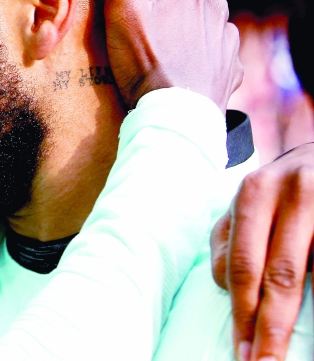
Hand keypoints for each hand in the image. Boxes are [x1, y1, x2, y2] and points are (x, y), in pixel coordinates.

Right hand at [84, 0, 242, 109]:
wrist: (175, 118)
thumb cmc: (146, 61)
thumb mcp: (120, 8)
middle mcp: (214, 8)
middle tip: (148, 3)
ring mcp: (225, 39)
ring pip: (211, 17)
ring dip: (193, 19)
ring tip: (167, 36)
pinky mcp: (230, 69)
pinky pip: (220, 50)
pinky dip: (206, 50)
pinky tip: (187, 63)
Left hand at [211, 143, 313, 360]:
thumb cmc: (280, 187)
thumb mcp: (248, 201)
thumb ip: (230, 238)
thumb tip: (228, 289)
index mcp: (253, 192)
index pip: (243, 265)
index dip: (242, 313)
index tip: (241, 352)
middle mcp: (292, 193)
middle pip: (280, 275)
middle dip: (271, 327)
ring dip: (304, 317)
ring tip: (286, 352)